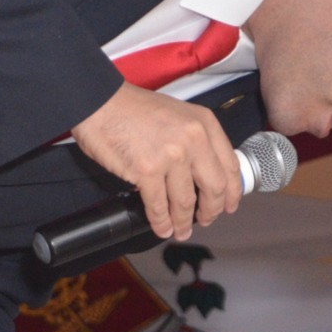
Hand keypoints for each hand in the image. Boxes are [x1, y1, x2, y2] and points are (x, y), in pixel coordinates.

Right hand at [69, 82, 240, 239]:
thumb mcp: (178, 114)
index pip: (230, 165)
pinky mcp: (147, 170)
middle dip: (211, 211)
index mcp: (204, 123)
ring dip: (184, 222)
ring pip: (186, 201)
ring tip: (181, 231)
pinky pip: (158, 206)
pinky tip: (162, 228)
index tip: (229, 205)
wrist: (99, 101)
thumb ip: (194, 139)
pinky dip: (161, 222)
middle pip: (214, 188)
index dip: (232, 192)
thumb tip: (201, 174)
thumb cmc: (132, 107)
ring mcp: (171, 155)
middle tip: (206, 220)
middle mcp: (193, 139)